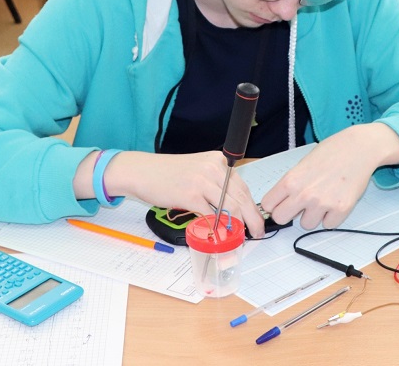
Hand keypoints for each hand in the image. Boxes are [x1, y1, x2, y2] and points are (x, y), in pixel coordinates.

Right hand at [103, 150, 265, 237]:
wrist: (141, 171)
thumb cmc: (167, 173)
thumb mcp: (197, 171)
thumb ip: (215, 185)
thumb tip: (232, 208)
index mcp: (217, 161)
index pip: (242, 186)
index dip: (252, 206)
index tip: (257, 219)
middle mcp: (213, 168)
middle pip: (241, 196)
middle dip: (252, 218)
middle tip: (257, 232)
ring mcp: (202, 181)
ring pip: (230, 206)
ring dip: (238, 224)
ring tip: (242, 236)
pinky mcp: (190, 195)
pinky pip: (210, 215)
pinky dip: (217, 227)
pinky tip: (220, 234)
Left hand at [261, 124, 398, 229]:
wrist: (358, 148)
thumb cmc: (331, 152)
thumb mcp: (302, 165)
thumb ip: (290, 184)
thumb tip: (279, 204)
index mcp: (291, 180)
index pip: (268, 205)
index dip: (274, 204)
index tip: (280, 203)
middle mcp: (304, 194)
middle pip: (281, 219)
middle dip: (288, 214)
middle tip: (299, 205)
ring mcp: (323, 203)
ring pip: (306, 225)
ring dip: (312, 216)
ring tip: (322, 199)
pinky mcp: (341, 209)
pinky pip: (328, 225)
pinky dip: (331, 217)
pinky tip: (335, 200)